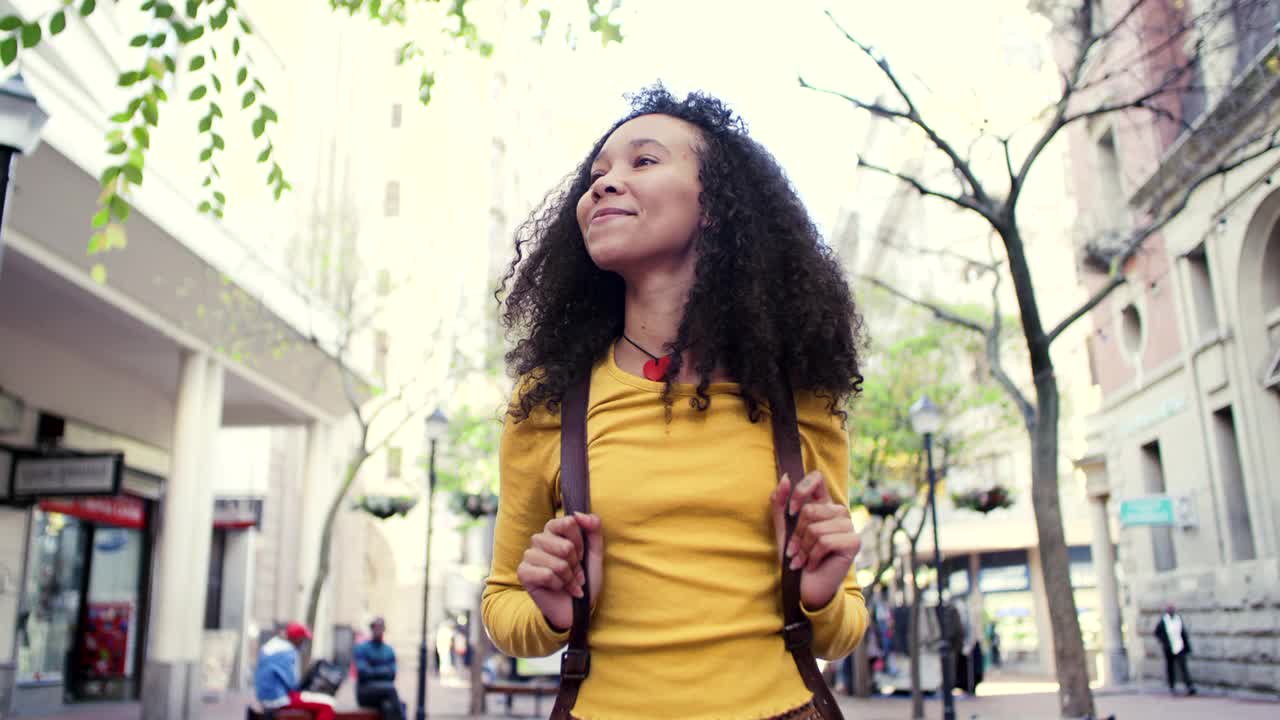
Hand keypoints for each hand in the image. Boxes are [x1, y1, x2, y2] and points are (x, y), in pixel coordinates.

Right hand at [516, 513, 603, 631]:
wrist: (576, 608)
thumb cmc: (584, 580)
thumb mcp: (595, 553)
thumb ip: (594, 529)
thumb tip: (579, 514)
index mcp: (554, 530)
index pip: (568, 522)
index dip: (580, 542)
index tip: (581, 556)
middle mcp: (539, 539)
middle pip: (565, 546)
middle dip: (575, 564)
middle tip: (575, 573)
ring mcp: (529, 555)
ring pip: (557, 562)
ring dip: (568, 577)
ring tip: (568, 582)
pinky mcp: (523, 572)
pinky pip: (547, 575)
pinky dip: (558, 585)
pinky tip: (557, 589)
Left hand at [771, 471, 860, 609]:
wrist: (806, 588)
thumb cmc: (795, 558)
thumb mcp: (783, 529)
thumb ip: (780, 504)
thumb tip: (784, 477)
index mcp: (823, 504)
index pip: (816, 478)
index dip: (801, 490)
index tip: (791, 511)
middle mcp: (839, 512)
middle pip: (811, 509)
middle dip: (797, 534)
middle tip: (795, 551)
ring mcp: (849, 527)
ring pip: (816, 528)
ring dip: (803, 548)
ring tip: (802, 560)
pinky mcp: (854, 542)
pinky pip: (825, 541)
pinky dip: (812, 556)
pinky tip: (811, 565)